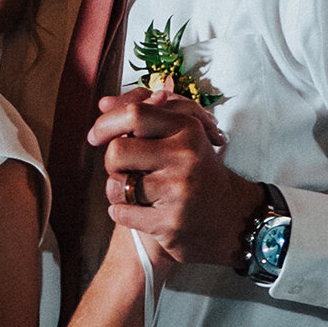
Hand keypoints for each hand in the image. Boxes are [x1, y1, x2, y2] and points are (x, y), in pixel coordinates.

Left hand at [90, 89, 258, 269]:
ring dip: (118, 191)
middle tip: (126, 171)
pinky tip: (141, 212)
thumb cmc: (198, 171)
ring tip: (137, 194)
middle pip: (117, 151)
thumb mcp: (182, 134)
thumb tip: (103, 104)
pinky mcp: (170, 223)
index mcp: (187, 129)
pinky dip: (123, 213)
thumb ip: (146, 113)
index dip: (106, 123)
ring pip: (116, 185)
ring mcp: (178, 191)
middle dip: (112, 163)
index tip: (95, 136)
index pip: (135, 115)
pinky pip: (121, 213)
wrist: (232, 217)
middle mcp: (185, 157)